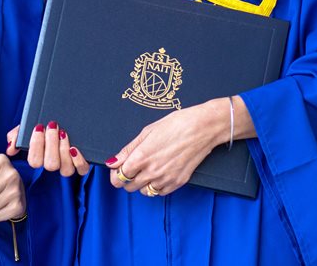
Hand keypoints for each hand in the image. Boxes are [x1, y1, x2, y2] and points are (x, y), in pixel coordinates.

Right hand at [7, 123, 88, 176]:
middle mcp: (53, 163)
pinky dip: (79, 161)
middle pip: (50, 165)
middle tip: (53, 126)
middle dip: (51, 144)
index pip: (34, 161)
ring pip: (65, 170)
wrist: (64, 116)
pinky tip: (75, 148)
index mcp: (39, 157)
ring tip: (64, 133)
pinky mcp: (81, 163)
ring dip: (64, 150)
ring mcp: (67, 164)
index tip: (39, 127)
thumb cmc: (44, 124)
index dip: (36, 145)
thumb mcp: (28, 126)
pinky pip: (82, 170)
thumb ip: (17, 135)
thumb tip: (11, 149)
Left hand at [106, 101, 227, 197]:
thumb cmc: (176, 124)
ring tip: (148, 169)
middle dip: (127, 178)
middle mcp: (152, 172)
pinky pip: (159, 193)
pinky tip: (159, 174)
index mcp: (141, 157)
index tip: (118, 168)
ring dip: (142, 184)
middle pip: (129, 187)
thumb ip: (128, 150)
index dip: (116, 173)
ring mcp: (165, 179)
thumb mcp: (147, 132)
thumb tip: (113, 162)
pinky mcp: (178, 182)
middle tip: (133, 167)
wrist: (203, 128)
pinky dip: (156, 186)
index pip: (118, 178)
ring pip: (144, 192)